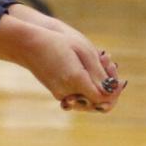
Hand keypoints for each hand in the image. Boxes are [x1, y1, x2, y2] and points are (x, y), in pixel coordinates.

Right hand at [0, 10, 125, 113]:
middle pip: (97, 103)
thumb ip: (98, 72)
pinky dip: (87, 85)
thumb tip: (111, 90)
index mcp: (75, 79)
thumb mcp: (83, 51)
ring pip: (89, 100)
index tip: (117, 75)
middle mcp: (67, 91)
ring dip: (98, 85)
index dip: (114, 90)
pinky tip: (88, 67)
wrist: (28, 44)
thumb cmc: (56, 42)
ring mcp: (60, 94)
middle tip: (109, 64)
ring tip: (100, 59)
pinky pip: (79, 96)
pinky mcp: (57, 92)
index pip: (103, 97)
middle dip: (108, 88)